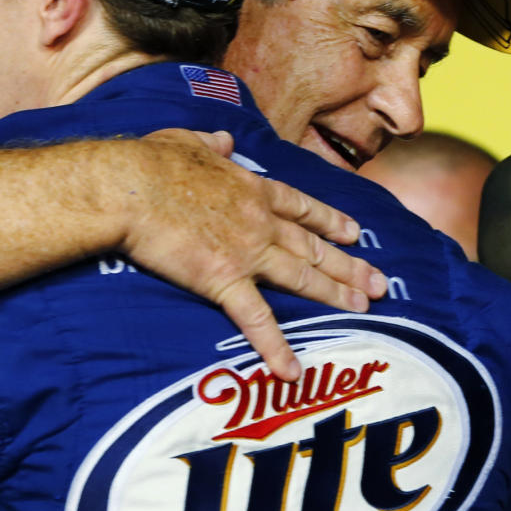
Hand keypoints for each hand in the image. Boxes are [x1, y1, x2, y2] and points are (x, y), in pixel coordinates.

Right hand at [119, 129, 387, 380]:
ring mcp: (246, 251)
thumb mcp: (188, 141)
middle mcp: (259, 221)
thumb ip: (211, 144)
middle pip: (314, 246)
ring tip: (363, 307)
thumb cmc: (150, 161)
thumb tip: (223, 139)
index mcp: (251, 188)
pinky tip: (292, 371)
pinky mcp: (223, 280)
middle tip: (381, 283)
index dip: (331, 221)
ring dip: (335, 294)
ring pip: (302, 277)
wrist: (130, 187)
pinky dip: (276, 347)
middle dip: (350, 265)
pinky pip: (256, 320)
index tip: (355, 233)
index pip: (302, 207)